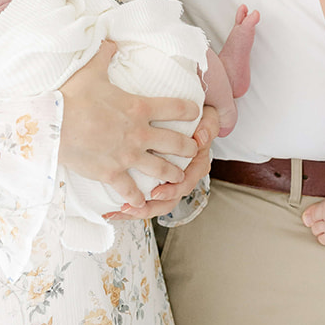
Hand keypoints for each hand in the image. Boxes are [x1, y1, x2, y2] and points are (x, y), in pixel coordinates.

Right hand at [59, 41, 204, 208]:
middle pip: (176, 143)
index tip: (196, 111)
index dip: (189, 109)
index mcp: (139, 107)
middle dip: (189, 148)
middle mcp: (139, 133)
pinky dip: (138, 199)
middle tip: (194, 150)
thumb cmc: (73, 94)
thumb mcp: (92, 69)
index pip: (175, 108)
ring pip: (162, 170)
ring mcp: (127, 156)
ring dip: (173, 174)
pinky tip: (143, 203)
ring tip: (178, 178)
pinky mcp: (112, 174)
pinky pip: (131, 191)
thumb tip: (110, 41)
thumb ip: (105, 54)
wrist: (53, 123)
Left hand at [106, 104, 219, 220]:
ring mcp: (168, 177)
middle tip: (133, 208)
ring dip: (139, 209)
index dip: (171, 191)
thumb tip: (201, 138)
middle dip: (150, 207)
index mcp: (196, 165)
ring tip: (122, 211)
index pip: (185, 184)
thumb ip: (208, 126)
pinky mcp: (154, 176)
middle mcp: (183, 175)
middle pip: (169, 200)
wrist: (190, 113)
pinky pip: (144, 194)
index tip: (157, 193)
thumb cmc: (197, 118)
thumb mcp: (207, 118)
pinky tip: (116, 209)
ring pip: (156, 203)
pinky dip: (131, 202)